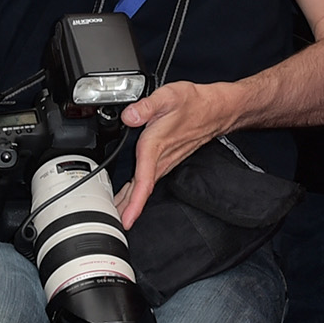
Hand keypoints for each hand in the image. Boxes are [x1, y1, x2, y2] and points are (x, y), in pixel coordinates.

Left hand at [114, 80, 240, 226]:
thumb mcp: (168, 96)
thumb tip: (129, 116)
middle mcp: (161, 159)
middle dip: (125, 211)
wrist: (216, 110)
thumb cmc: (193, 103)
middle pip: (141, 192)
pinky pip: (148, 182)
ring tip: (112, 217)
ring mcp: (165, 163)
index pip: (144, 182)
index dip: (134, 204)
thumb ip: (146, 106)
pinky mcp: (167, 161)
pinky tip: (128, 197)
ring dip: (129, 204)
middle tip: (107, 226)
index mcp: (155, 146)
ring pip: (144, 189)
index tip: (125, 221)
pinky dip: (137, 194)